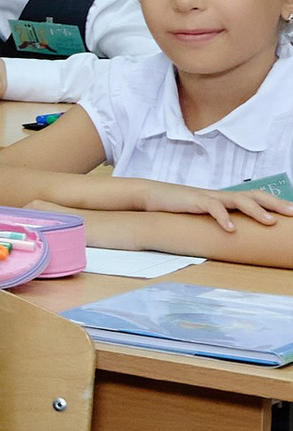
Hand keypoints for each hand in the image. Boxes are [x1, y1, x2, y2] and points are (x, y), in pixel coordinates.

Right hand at [143, 181, 292, 234]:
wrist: (154, 196)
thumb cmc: (180, 208)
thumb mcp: (204, 214)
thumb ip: (221, 220)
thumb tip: (237, 235)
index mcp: (228, 199)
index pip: (258, 197)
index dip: (276, 203)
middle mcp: (223, 195)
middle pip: (256, 195)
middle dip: (276, 204)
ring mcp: (210, 197)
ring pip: (239, 200)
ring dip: (257, 211)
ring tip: (270, 222)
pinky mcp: (195, 201)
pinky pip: (213, 208)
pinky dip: (223, 218)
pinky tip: (231, 229)